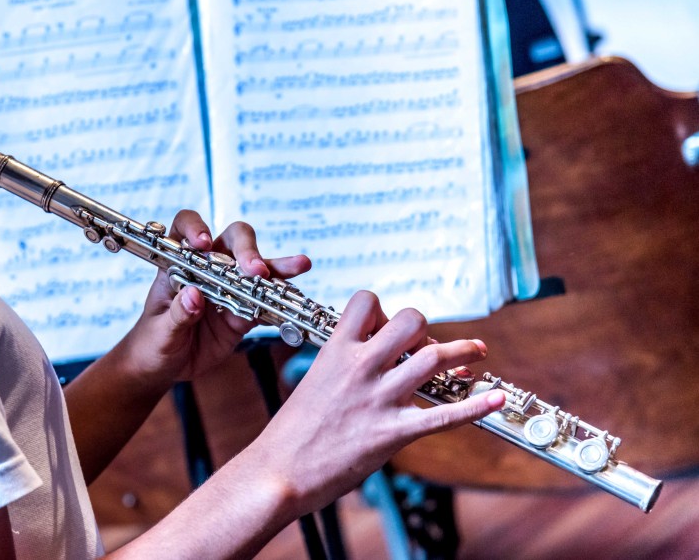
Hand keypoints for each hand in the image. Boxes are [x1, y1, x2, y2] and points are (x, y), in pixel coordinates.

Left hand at [119, 209, 310, 384]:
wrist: (166, 366)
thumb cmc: (153, 341)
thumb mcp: (159, 331)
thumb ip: (177, 314)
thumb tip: (194, 295)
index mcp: (178, 264)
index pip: (185, 229)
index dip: (195, 228)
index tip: (203, 243)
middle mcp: (208, 268)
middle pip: (232, 241)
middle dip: (246, 250)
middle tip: (254, 269)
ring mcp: (230, 287)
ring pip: (256, 267)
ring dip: (277, 266)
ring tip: (300, 264)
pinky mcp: (245, 310)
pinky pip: (266, 300)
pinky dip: (281, 299)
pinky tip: (295, 298)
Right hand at [238, 291, 505, 514]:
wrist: (279, 471)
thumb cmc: (292, 431)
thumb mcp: (312, 380)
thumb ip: (342, 363)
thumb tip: (369, 355)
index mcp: (335, 350)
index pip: (367, 302)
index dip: (383, 310)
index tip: (386, 328)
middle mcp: (360, 368)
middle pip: (410, 321)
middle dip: (426, 329)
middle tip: (430, 345)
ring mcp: (379, 399)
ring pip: (433, 359)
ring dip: (463, 351)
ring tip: (477, 351)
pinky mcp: (392, 433)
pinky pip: (443, 415)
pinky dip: (475, 405)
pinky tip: (495, 398)